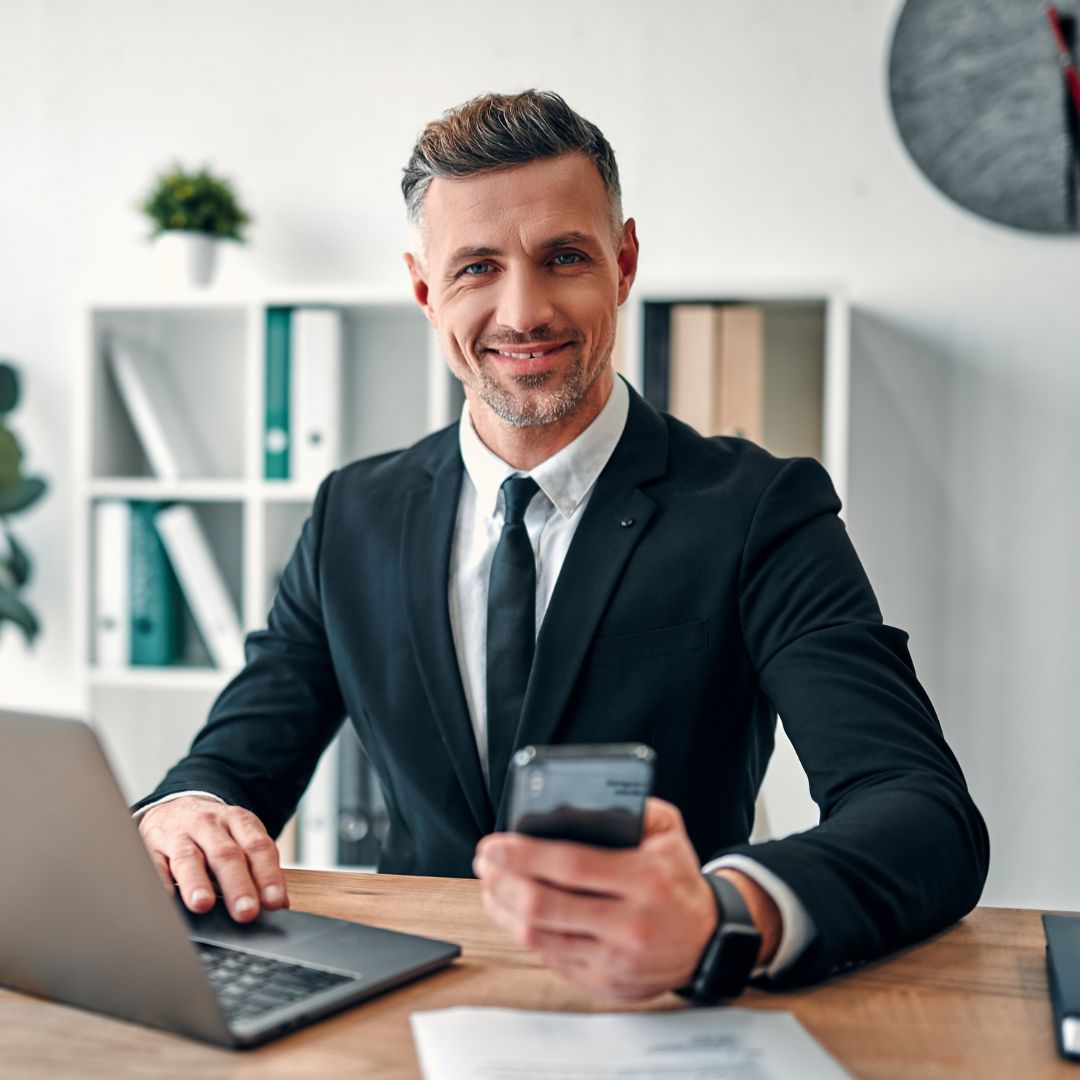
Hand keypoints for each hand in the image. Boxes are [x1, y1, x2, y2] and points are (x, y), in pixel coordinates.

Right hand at [137, 796, 288, 921]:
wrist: (175, 807)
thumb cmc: (213, 833)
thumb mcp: (240, 838)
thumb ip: (258, 867)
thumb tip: (278, 902)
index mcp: (238, 821)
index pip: (257, 847)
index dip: (267, 875)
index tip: (274, 902)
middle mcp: (209, 825)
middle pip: (225, 854)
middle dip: (237, 884)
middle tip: (246, 911)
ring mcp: (179, 835)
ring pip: (189, 858)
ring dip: (197, 882)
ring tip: (204, 904)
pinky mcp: (152, 847)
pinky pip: (155, 864)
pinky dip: (160, 882)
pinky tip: (167, 898)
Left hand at [474, 797, 743, 999]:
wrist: (708, 942)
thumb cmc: (678, 879)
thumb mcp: (669, 833)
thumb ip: (633, 808)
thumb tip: (580, 800)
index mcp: (646, 880)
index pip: (571, 865)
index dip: (524, 855)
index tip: (495, 844)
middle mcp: (630, 924)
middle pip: (546, 904)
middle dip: (503, 881)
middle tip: (484, 862)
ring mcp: (615, 959)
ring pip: (540, 936)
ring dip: (504, 909)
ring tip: (490, 885)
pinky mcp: (604, 982)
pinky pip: (550, 957)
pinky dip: (522, 933)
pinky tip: (510, 912)